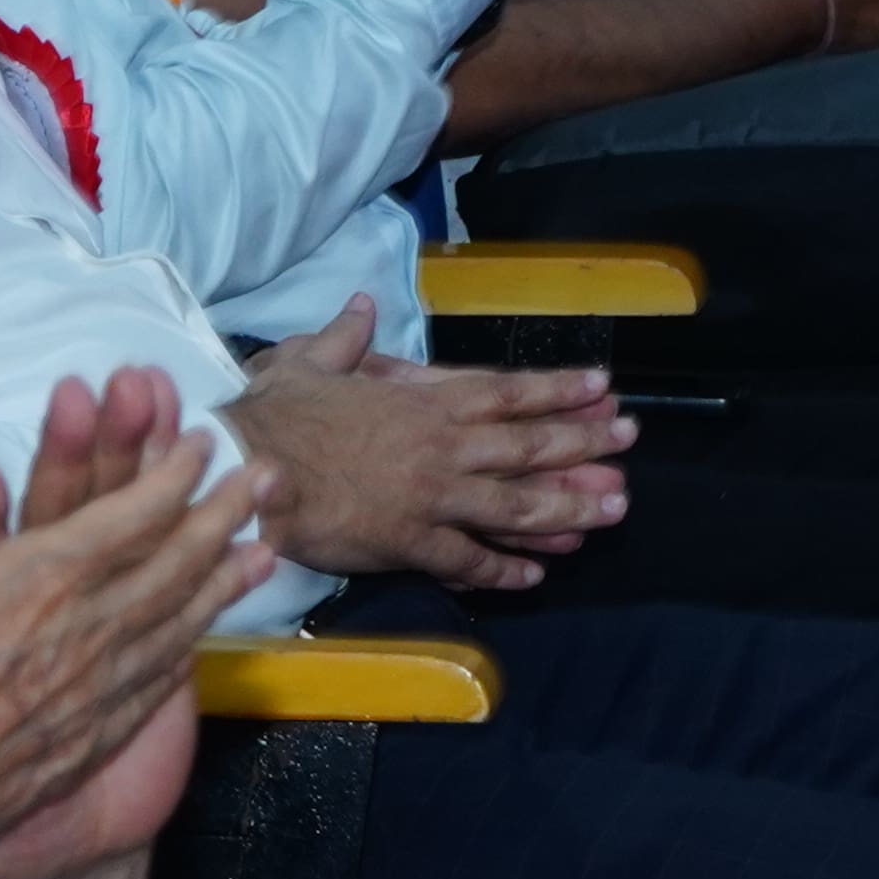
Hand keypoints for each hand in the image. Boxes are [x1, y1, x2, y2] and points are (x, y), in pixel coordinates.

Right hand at [0, 372, 281, 878]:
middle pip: (177, 562)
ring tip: (264, 548)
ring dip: (224, 579)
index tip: (204, 439)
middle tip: (266, 476)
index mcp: (39, 579)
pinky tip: (202, 636)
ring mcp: (93, 691)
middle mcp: (84, 631)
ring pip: (179, 622)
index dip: (174, 471)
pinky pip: (157, 680)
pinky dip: (191, 645)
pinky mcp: (87, 739)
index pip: (133, 512)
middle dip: (223, 513)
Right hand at [226, 305, 629, 591]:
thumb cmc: (275, 414)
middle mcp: (440, 446)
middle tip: (629, 440)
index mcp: (421, 401)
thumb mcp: (308, 362)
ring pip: (514, 504)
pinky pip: (468, 558)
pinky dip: (504, 568)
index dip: (556, 389)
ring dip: (568, 507)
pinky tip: (535, 575)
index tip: (601, 386)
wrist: (250, 468)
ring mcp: (431, 496)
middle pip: (526, 445)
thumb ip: (345, 337)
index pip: (504, 391)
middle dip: (584, 441)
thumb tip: (360, 303)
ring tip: (612, 510)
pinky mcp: (409, 541)